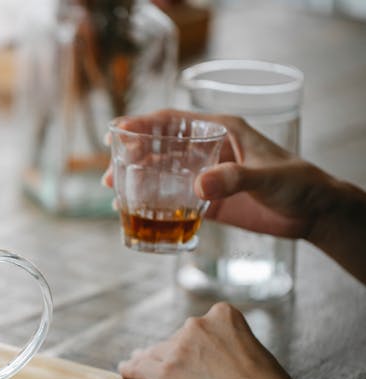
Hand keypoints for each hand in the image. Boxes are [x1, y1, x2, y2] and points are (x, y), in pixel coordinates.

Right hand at [103, 109, 365, 282]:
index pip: (173, 121)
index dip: (142, 124)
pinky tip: (135, 211)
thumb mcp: (267, 176)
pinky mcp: (208, 200)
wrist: (313, 213)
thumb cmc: (298, 183)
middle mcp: (207, 149)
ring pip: (162, 172)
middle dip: (131, 156)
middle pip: (160, 146)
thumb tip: (197, 187)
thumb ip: (234, 179)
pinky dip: (153, 203)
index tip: (117, 133)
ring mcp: (206, 175)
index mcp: (221, 130)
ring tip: (114, 190)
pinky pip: (173, 198)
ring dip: (137, 179)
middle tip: (109, 172)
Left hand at [117, 302, 305, 378]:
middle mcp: (196, 325)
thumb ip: (238, 346)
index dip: (198, 343)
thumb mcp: (259, 351)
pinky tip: (125, 370)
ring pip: (156, 353)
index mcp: (223, 315)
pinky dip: (131, 369)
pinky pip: (139, 367)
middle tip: (181, 372)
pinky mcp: (163, 373)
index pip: (201, 325)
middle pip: (177, 338)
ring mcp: (177, 348)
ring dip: (149, 359)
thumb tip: (236, 356)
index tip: (197, 354)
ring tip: (138, 361)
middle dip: (177, 354)